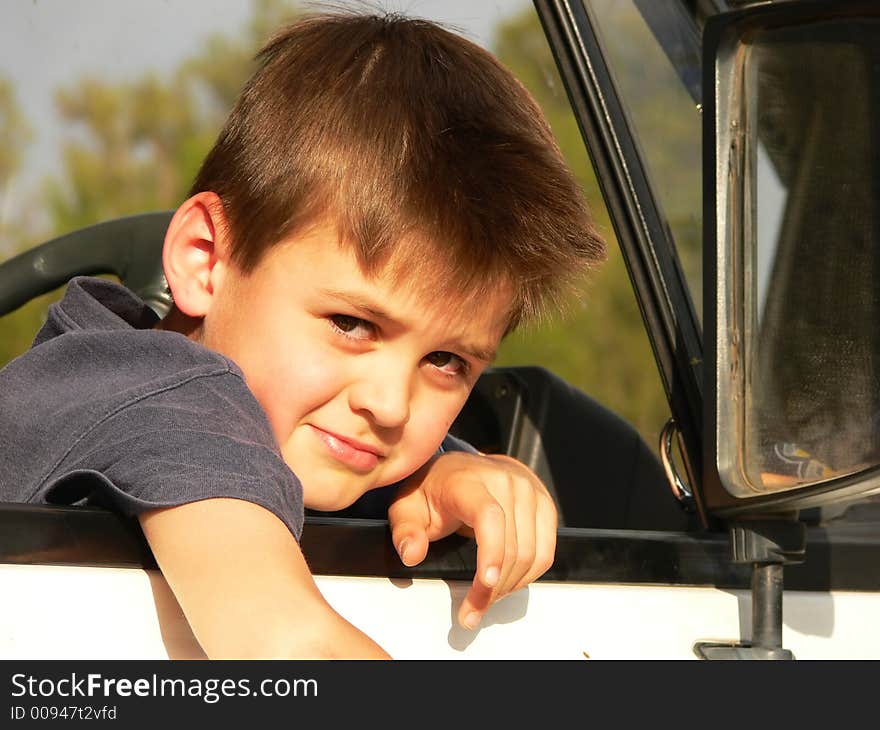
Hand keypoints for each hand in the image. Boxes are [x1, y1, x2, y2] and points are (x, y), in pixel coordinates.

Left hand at [387, 451, 556, 629]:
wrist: (463, 468)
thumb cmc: (434, 489)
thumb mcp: (407, 506)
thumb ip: (405, 530)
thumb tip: (413, 554)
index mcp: (469, 481)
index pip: (489, 516)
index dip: (492, 552)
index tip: (486, 583)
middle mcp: (505, 481)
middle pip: (511, 545)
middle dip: (492, 588)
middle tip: (471, 611)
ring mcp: (529, 491)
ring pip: (531, 553)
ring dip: (510, 586)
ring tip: (486, 600)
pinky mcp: (545, 505)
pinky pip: (545, 552)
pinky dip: (527, 576)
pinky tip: (506, 584)